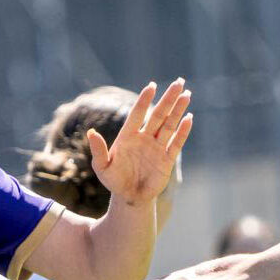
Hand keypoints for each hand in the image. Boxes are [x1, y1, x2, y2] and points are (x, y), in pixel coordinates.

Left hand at [89, 79, 191, 205]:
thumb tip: (91, 132)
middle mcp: (144, 138)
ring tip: (187, 94)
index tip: (152, 85)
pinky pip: (176, 143)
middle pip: (158, 114)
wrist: (129, 197)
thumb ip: (98, 150)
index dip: (144, 100)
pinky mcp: (167, 159)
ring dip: (178, 110)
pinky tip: (189, 118)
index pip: (138, 114)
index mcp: (128, 136)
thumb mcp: (102, 167)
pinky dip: (183, 131)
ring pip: (169, 125)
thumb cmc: (113, 180)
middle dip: (168, 99)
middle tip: (179, 82)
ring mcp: (157, 147)